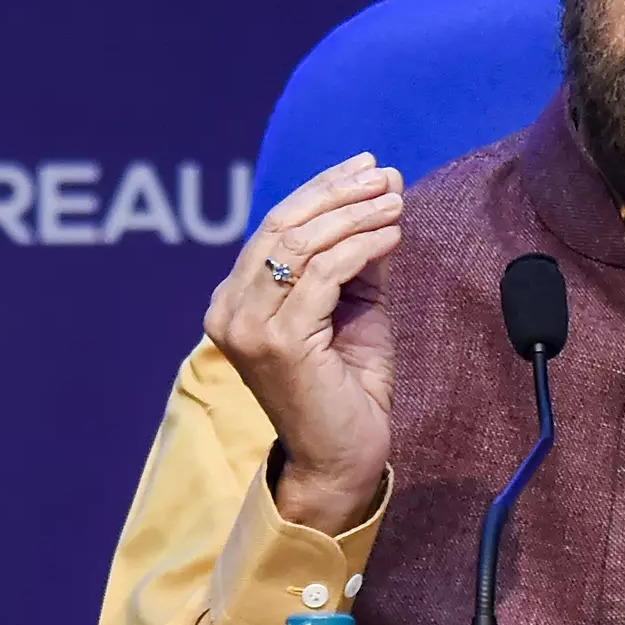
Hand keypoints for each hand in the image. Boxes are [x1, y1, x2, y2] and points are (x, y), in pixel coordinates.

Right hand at [204, 152, 403, 534]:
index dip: (323, 189)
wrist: (344, 457)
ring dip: (356, 215)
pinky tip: (393, 234)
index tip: (367, 166)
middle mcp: (228, 310)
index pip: (277, 225)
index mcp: (236, 299)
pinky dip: (362, 246)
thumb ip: (359, 256)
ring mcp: (247, 328)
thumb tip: (383, 194)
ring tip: (396, 201)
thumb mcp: (355, 306)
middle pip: (284, 227)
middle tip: (385, 176)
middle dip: (340, 193)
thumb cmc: (348, 386)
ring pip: (302, 245)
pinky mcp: (277, 343)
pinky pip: (324, 274)